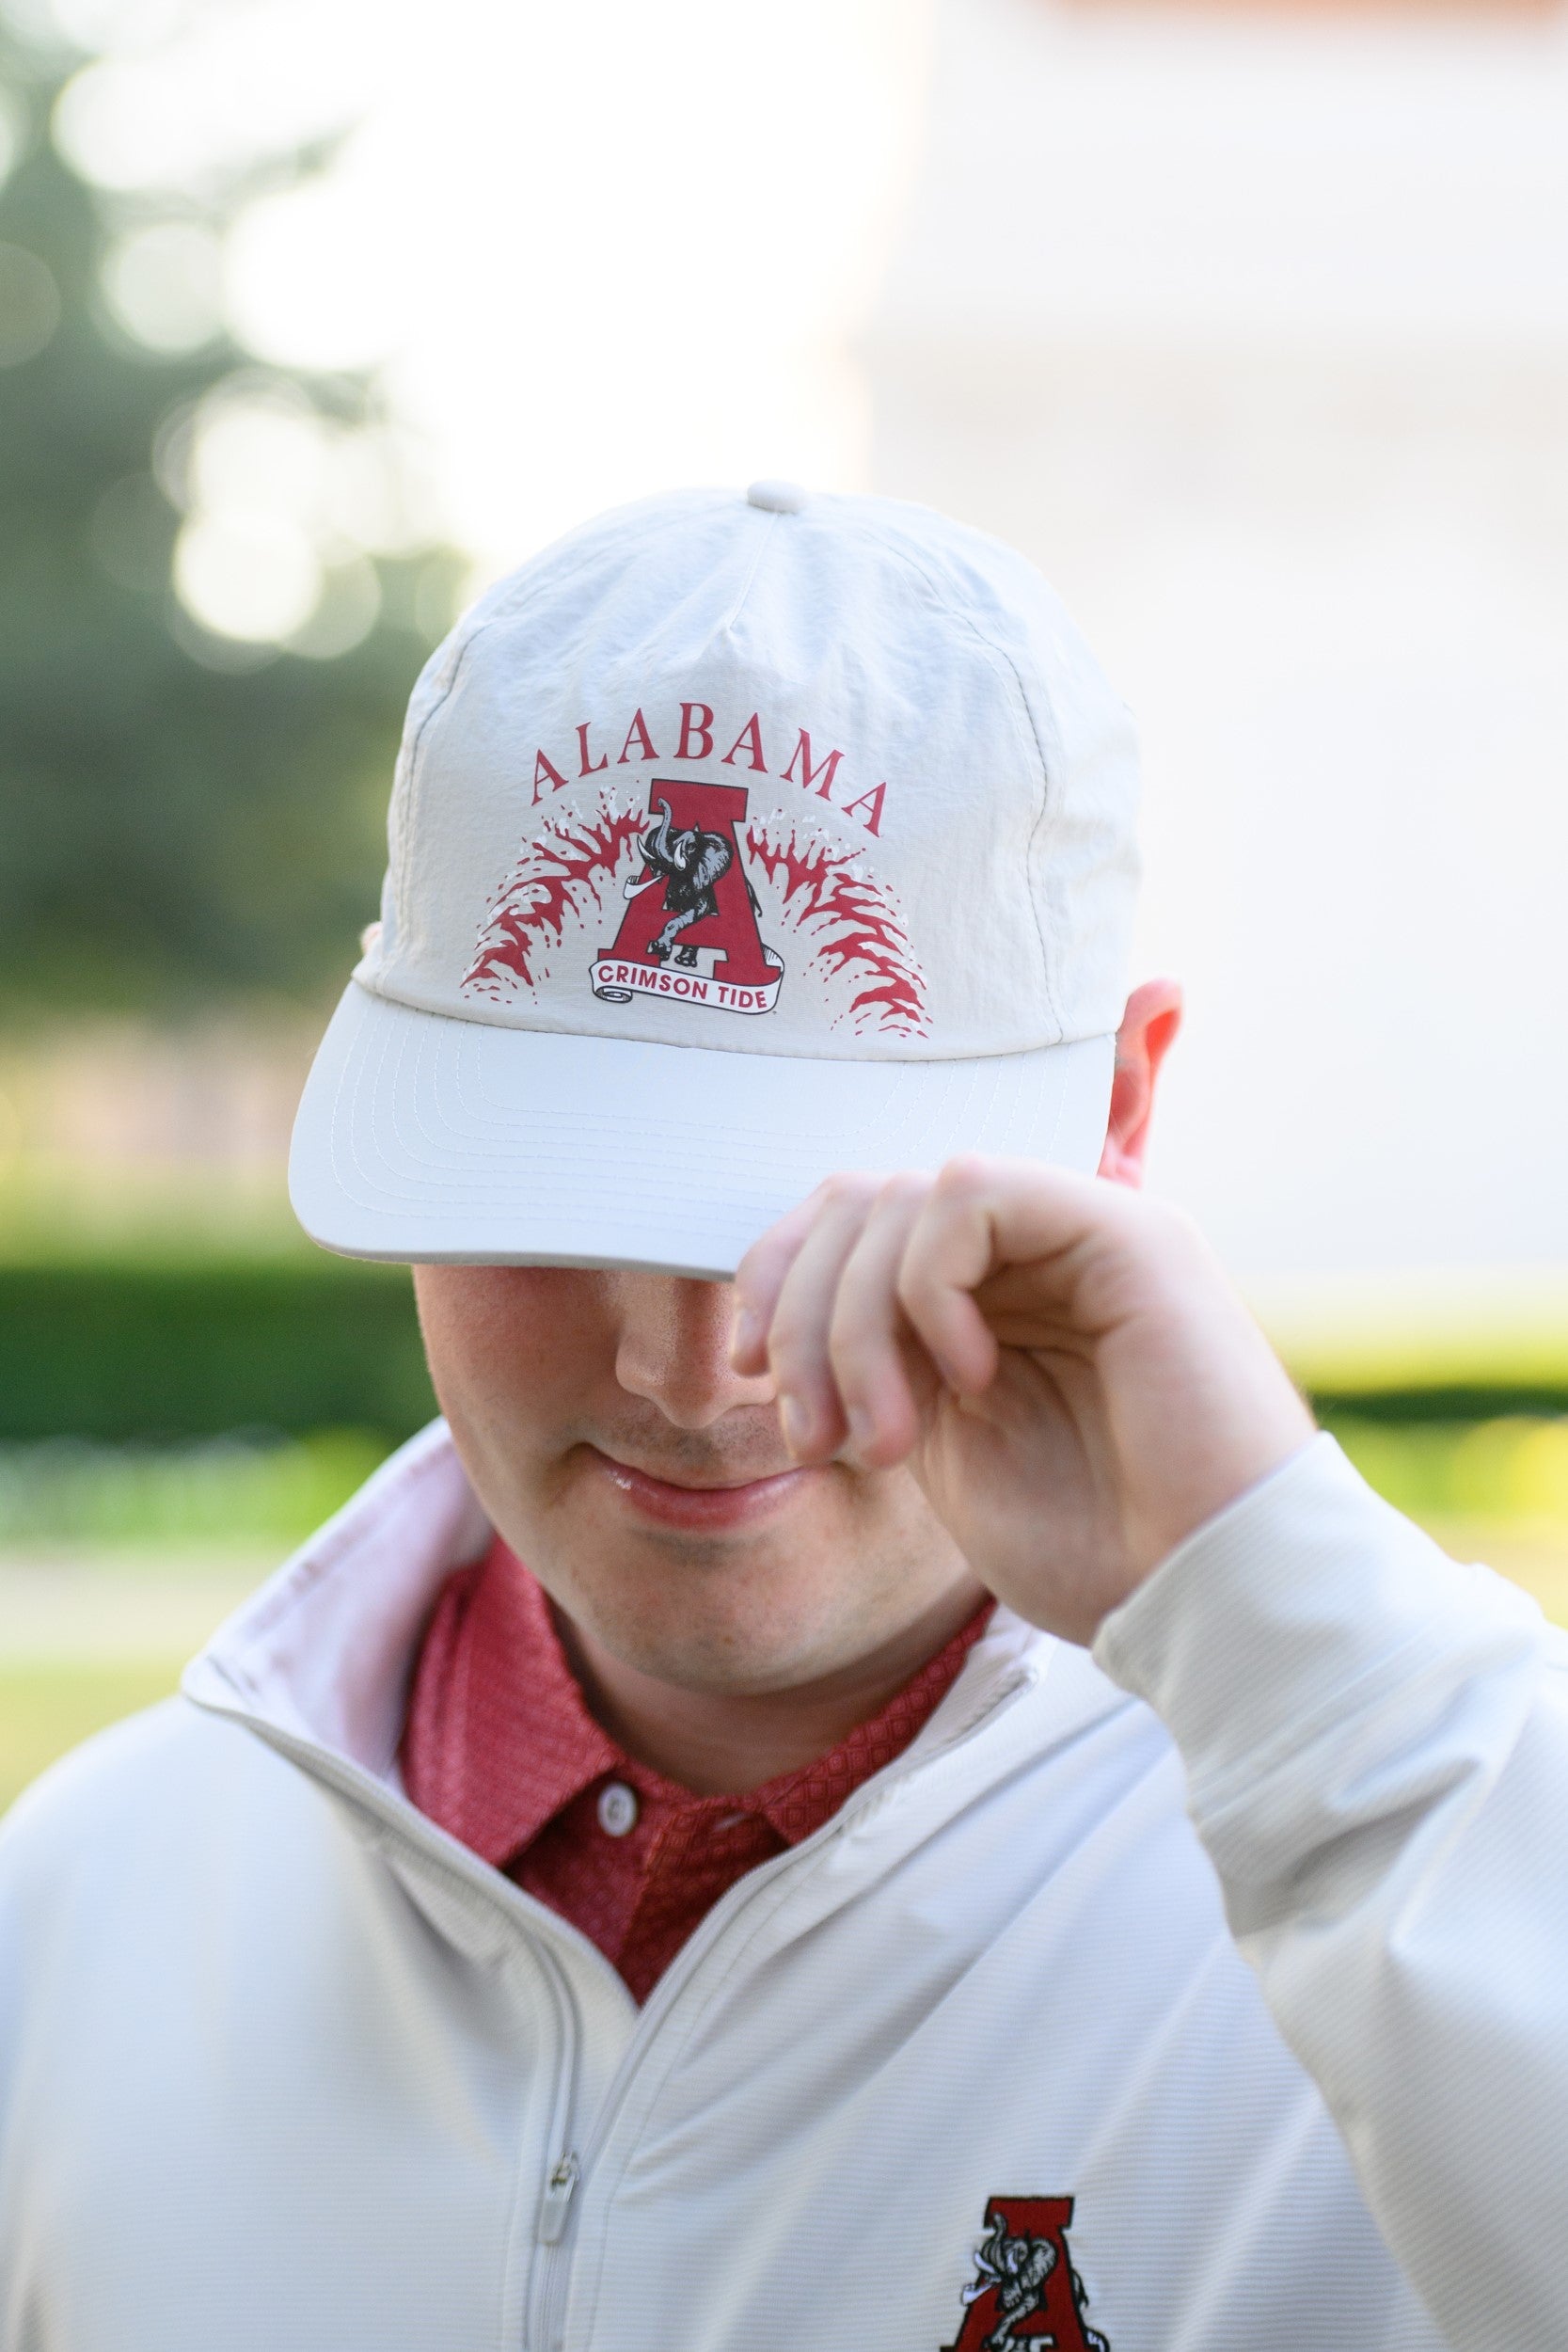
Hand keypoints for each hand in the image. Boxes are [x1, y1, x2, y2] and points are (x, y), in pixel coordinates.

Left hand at [730, 1158, 1314, 1645]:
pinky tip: (969, 1377)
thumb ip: (883, 1368)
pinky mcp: (1126, 1231)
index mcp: (993, 1295)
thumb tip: (781, 1324)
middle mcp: (1037, 1250)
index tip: (749, 1376)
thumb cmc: (1099, 1550)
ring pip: (901, 1195)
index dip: (776, 1277)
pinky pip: (970, 1193)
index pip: (850, 1217)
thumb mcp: (943, 1451)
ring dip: (854, 1325)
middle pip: (859, 1200)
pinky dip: (931, 1288)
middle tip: (816, 1436)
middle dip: (800, 1317)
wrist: (1211, 1600)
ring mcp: (1083, 1233)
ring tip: (887, 1441)